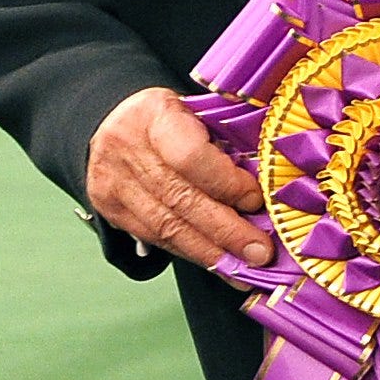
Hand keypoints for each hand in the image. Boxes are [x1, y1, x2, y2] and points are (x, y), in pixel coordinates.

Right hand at [87, 87, 271, 266]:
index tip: (256, 200)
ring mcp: (113, 180)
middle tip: (260, 252)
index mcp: (155, 115)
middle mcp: (126, 148)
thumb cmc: (173, 117)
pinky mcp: (110, 207)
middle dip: (226, 231)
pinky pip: (154, 237)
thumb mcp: (200, 112)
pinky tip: (218, 264)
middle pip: (180, 199)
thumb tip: (269, 185)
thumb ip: (229, 141)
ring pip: (166, 226)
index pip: (190, 157)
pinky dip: (191, 253)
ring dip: (211, 252)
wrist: (116, 120)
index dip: (226, 184)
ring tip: (244, 267)